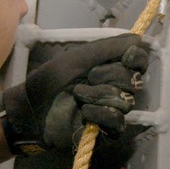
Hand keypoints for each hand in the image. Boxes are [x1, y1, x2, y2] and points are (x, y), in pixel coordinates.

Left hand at [0, 34, 147, 154]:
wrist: (31, 109)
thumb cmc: (49, 80)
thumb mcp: (77, 57)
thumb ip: (108, 47)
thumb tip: (138, 38)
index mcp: (110, 67)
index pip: (138, 62)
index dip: (136, 59)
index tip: (126, 57)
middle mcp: (116, 87)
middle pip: (134, 80)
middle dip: (110, 77)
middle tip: (88, 77)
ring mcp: (112, 109)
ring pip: (126, 101)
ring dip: (100, 96)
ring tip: (78, 95)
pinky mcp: (107, 130)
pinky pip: (117, 121)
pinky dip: (100, 114)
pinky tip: (84, 112)